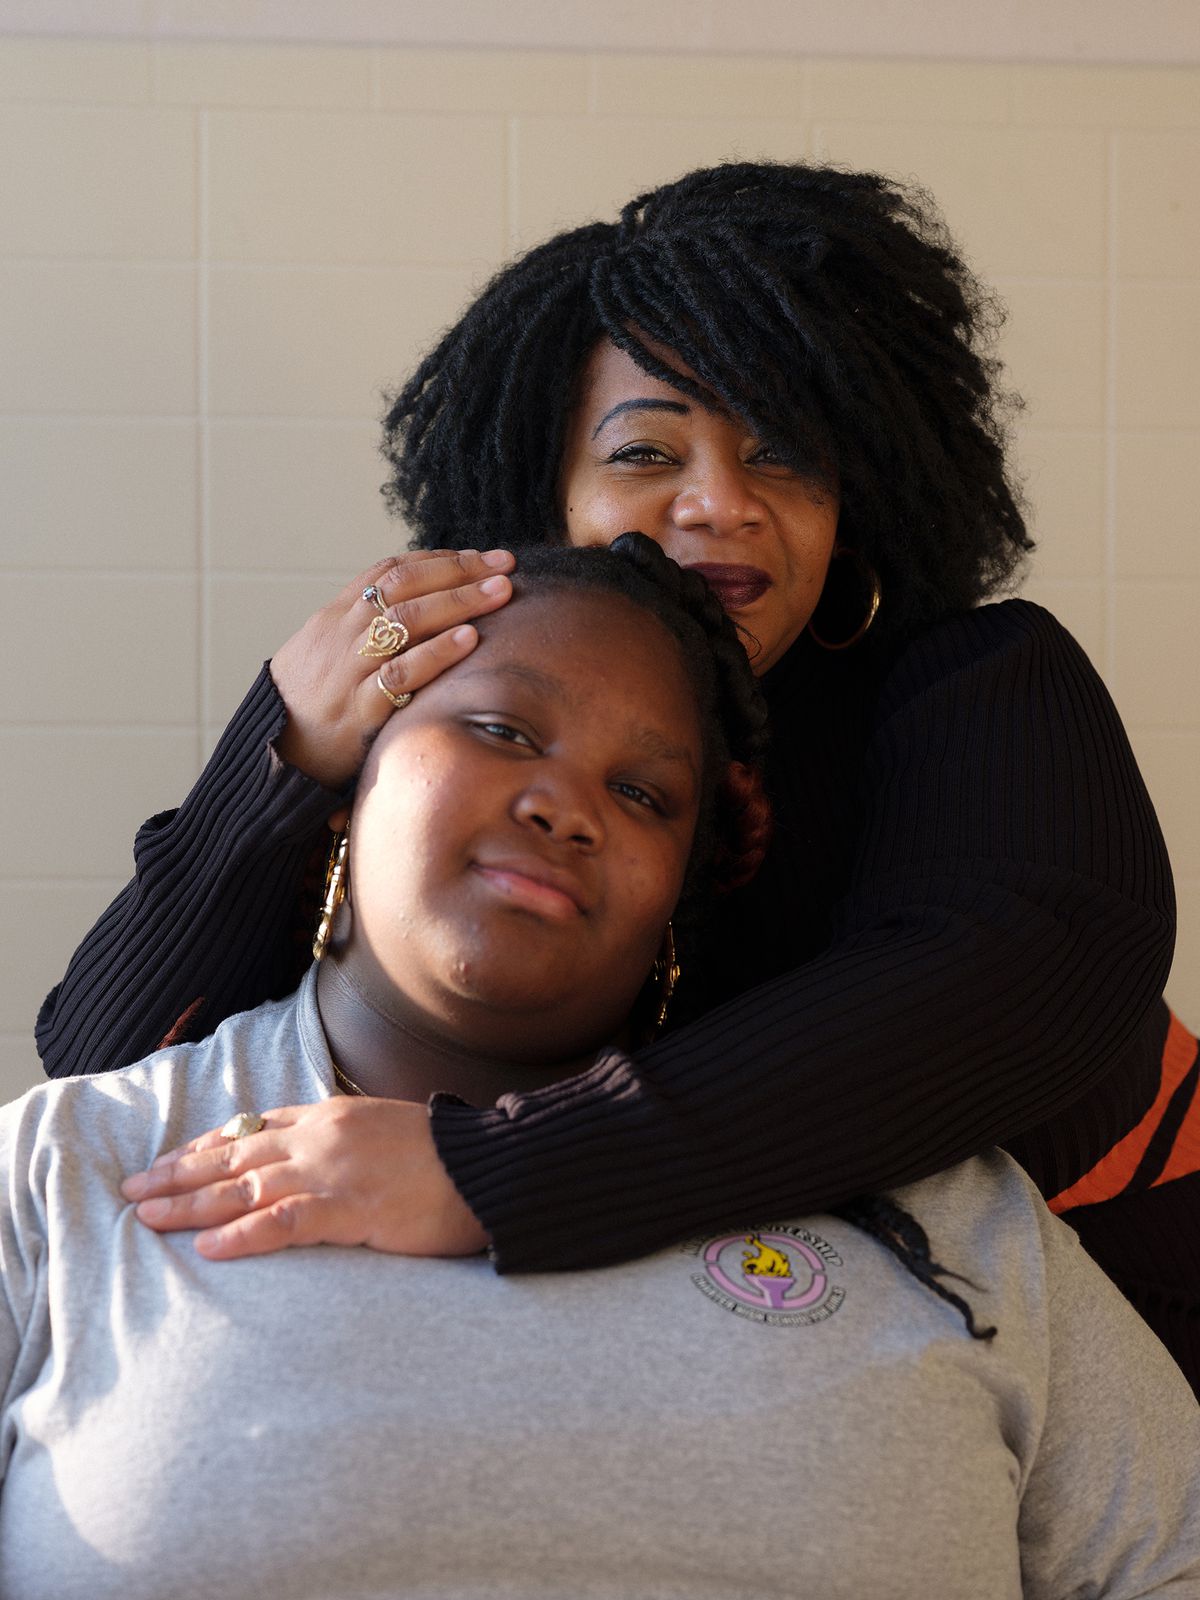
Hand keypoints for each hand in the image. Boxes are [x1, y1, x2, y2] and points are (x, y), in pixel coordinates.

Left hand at [120, 1097, 488, 1259]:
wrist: (486, 1165)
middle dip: (178, 1173)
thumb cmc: (444, 1154)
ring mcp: (332, 1171)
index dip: (205, 1147)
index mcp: (329, 1115)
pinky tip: (208, 1247)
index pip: (252, 1128)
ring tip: (147, 1217)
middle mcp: (320, 1137)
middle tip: (133, 1188)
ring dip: (190, 1204)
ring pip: (244, 1188)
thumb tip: (309, 1155)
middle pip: (233, 1156)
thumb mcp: (384, 1130)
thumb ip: (342, 1138)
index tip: (171, 1161)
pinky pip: (283, 1223)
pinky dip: (242, 1235)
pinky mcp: (348, 1209)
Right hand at [271, 548, 514, 788]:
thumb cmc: (308, 703)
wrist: (271, 754)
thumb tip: (418, 606)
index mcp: (334, 617)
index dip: (437, 559)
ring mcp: (349, 671)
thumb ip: (366, 629)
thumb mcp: (327, 653)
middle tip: (504, 566)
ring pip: (404, 622)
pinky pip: (400, 675)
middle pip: (403, 587)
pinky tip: (470, 640)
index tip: (480, 556)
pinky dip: (436, 653)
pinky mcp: (359, 711)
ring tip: (500, 591)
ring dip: (458, 602)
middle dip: (458, 573)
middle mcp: (341, 636)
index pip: (388, 571)